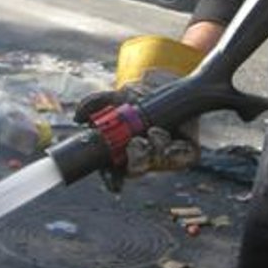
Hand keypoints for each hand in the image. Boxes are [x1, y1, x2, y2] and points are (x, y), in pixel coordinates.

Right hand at [73, 35, 202, 190]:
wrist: (172, 84)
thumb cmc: (141, 95)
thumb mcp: (118, 96)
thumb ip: (96, 104)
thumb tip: (78, 118)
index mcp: (123, 152)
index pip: (113, 173)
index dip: (112, 180)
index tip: (113, 183)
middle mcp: (144, 157)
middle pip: (137, 169)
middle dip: (136, 160)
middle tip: (135, 143)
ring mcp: (166, 156)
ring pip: (160, 163)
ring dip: (156, 150)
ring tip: (153, 131)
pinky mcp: (188, 153)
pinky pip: (185, 158)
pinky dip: (176, 149)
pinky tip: (169, 135)